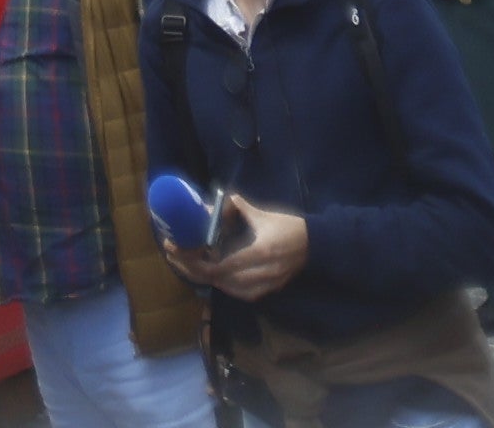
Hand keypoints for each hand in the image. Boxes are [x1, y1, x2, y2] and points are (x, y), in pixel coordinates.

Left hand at [175, 199, 315, 299]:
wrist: (317, 244)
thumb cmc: (289, 227)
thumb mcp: (263, 215)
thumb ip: (240, 208)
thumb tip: (222, 200)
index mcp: (258, 253)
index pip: (221, 266)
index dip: (196, 262)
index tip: (179, 250)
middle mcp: (261, 273)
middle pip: (221, 280)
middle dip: (195, 270)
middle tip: (176, 258)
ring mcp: (266, 284)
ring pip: (230, 290)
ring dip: (210, 280)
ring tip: (192, 266)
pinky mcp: (271, 289)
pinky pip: (244, 294)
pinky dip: (227, 287)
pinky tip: (217, 278)